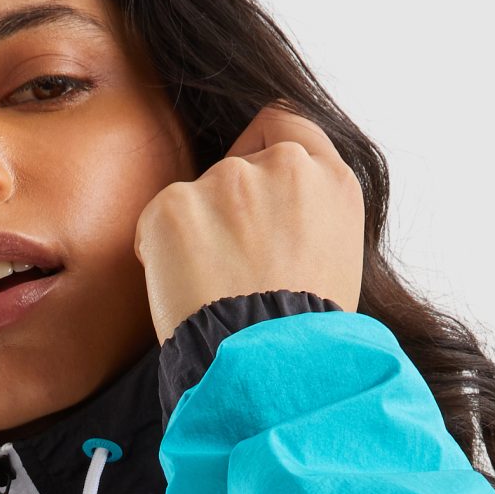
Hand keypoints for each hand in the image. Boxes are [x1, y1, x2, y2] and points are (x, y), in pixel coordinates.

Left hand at [134, 109, 364, 344]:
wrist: (271, 368)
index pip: (286, 125)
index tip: (251, 191)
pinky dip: (160, 254)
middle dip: (225, 211)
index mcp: (332, 180)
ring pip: (195, 197)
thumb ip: (310, 213)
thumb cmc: (305, 335)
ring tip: (213, 293)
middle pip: (234, 166)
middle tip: (231, 272)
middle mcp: (284, 167)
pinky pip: (156, 222)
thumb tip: (275, 211)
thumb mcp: (337, 260)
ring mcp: (228, 181)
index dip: (260, 152)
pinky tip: (185, 295)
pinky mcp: (177, 206)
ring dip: (195, 236)